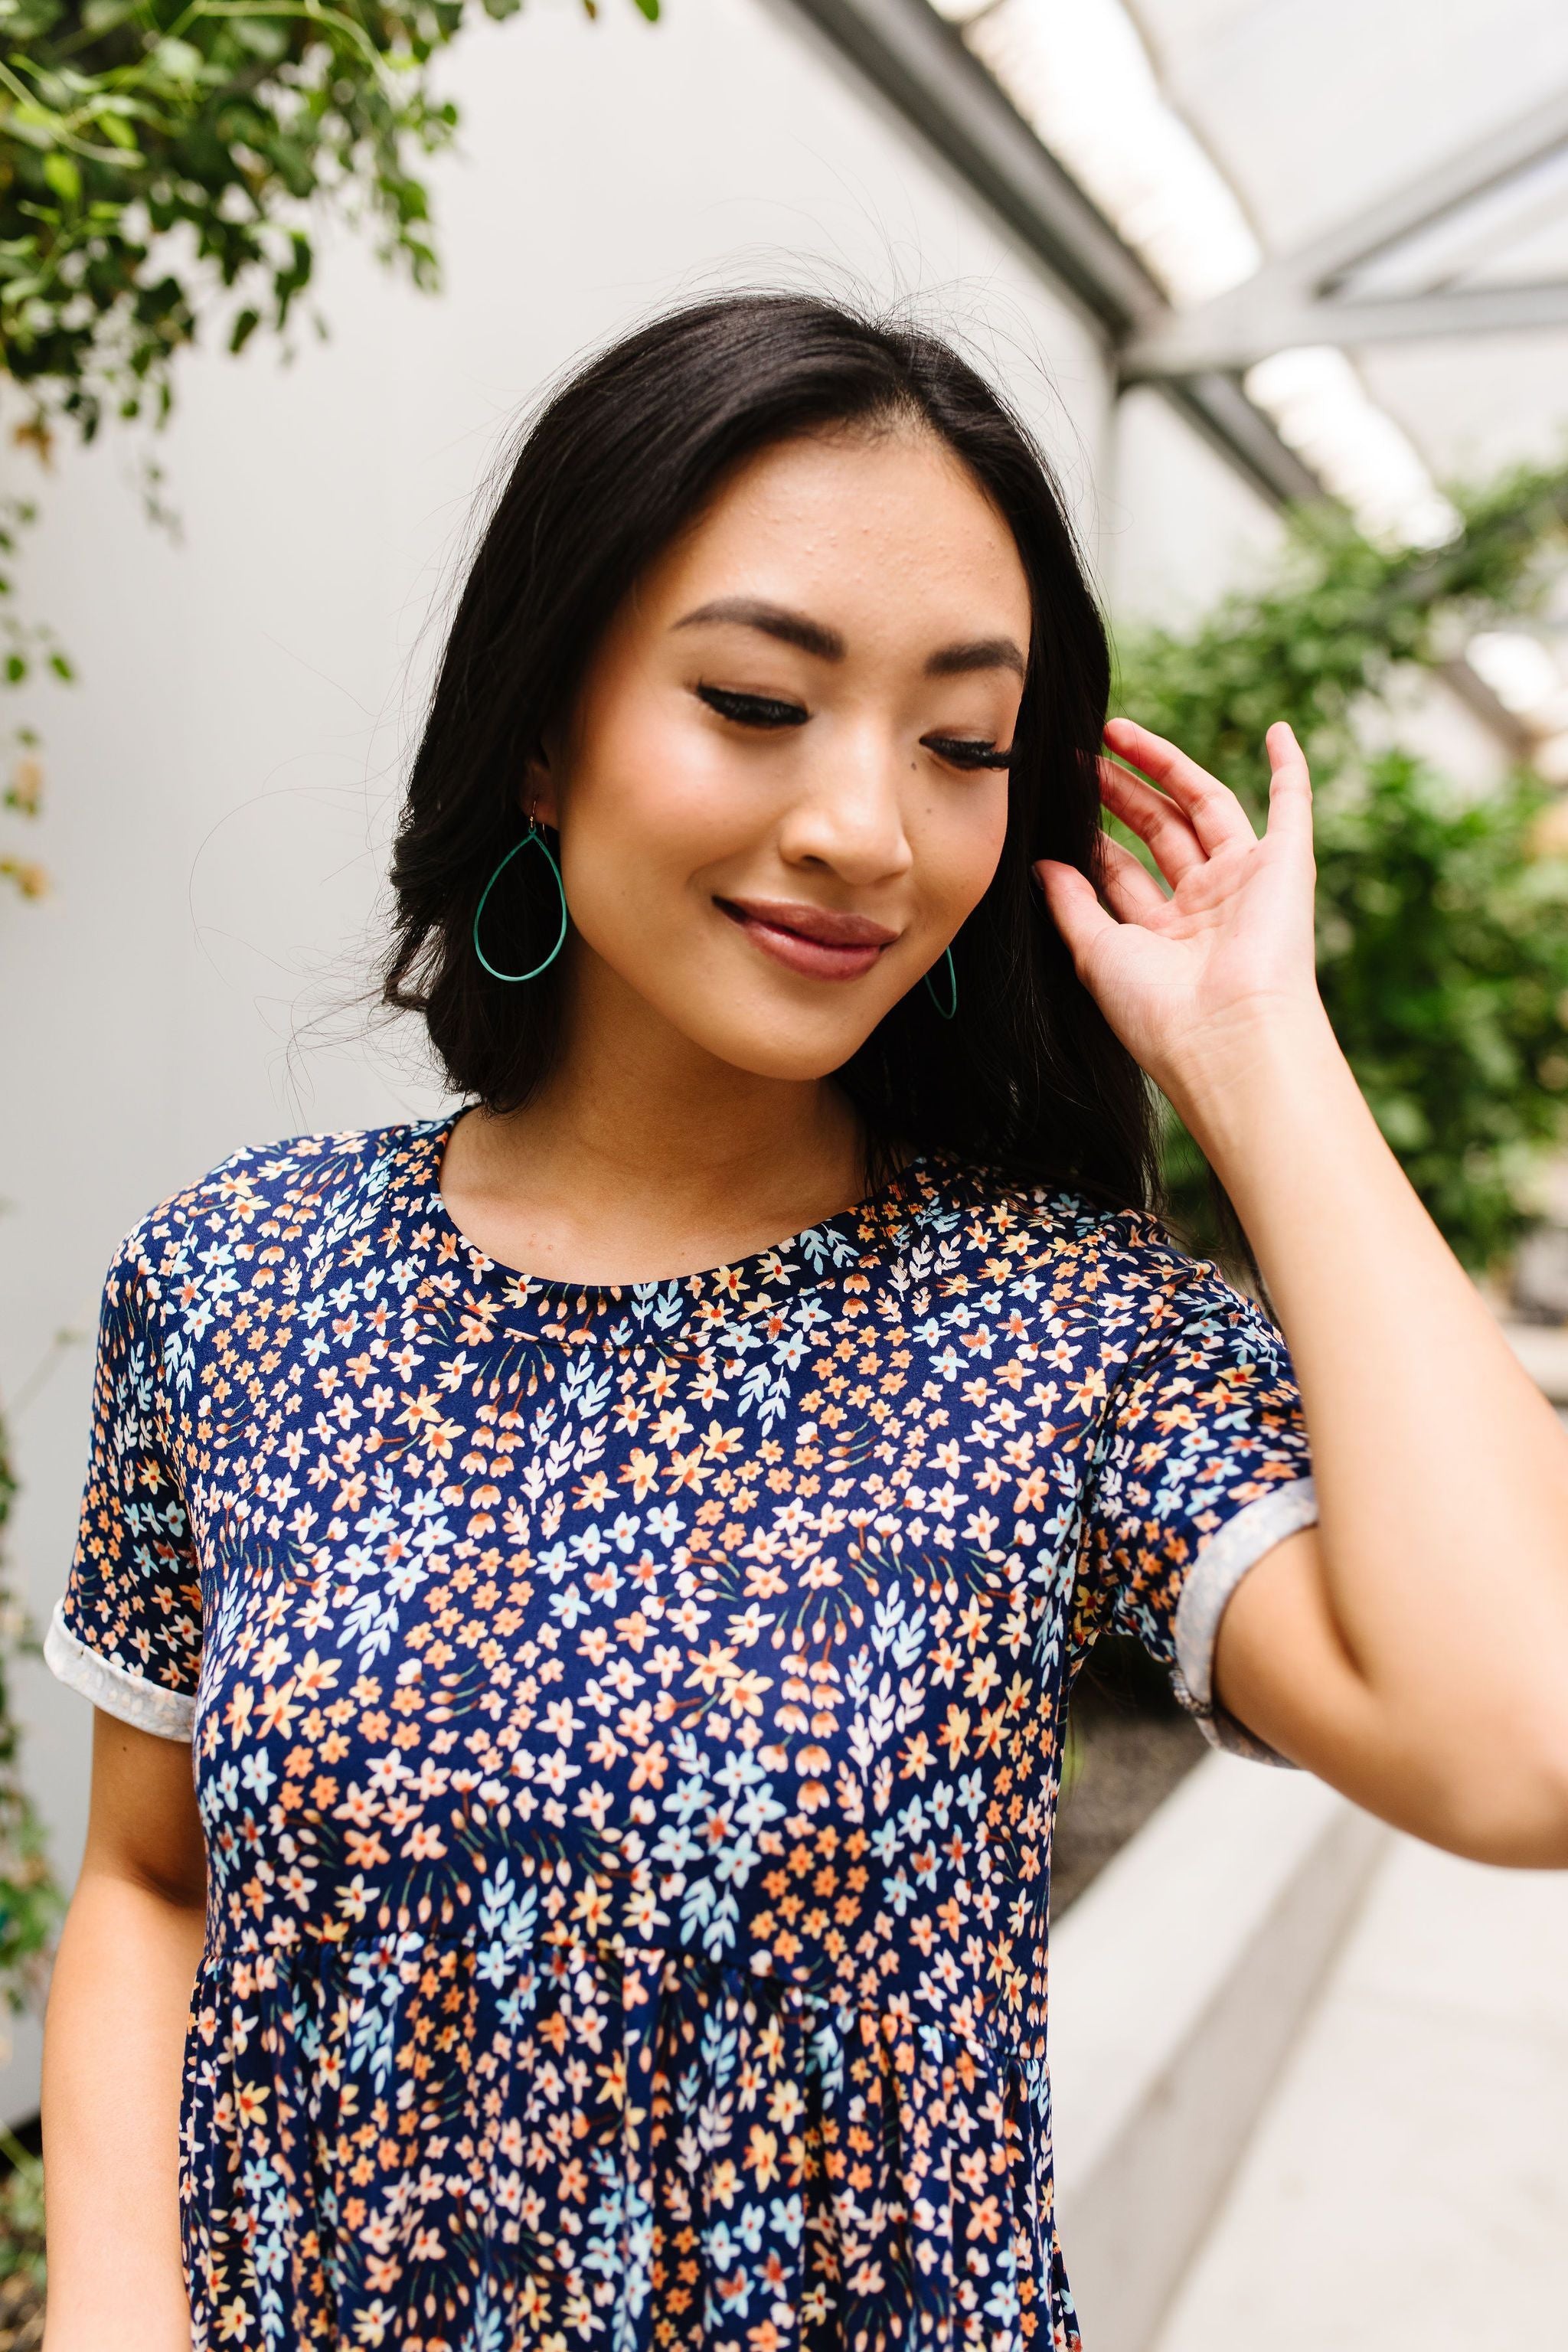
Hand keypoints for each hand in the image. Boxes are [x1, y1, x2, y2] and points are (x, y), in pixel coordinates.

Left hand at [1034, 716, 1328, 1116]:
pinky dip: (1290, 769)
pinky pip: (1293, 807)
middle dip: (1119, 791)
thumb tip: (1042, 865)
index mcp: (1162, 936)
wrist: (1225, 1035)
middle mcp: (1206, 907)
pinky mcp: (1286, 867)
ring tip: (1117, 730)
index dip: (1092, 835)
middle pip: (1158, 830)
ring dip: (1166, 765)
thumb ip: (1071, 905)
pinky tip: (1279, 731)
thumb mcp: (1096, 953)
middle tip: (1080, 755)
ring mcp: (1246, 883)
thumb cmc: (1156, 1010)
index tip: (1058, 800)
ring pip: (1204, 806)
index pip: (1122, 871)